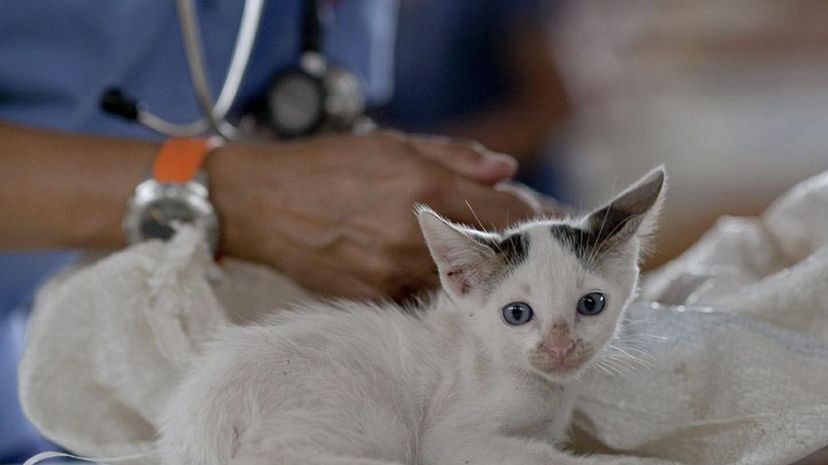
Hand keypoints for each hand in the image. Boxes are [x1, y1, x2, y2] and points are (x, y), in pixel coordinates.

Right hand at [208, 131, 536, 299]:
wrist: (261, 204)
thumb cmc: (325, 166)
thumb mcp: (393, 144)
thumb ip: (456, 158)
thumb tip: (506, 169)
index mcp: (424, 189)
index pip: (506, 212)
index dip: (540, 218)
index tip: (560, 224)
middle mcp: (413, 235)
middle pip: (491, 251)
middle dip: (514, 247)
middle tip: (531, 245)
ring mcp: (393, 271)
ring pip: (460, 279)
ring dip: (480, 271)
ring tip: (488, 262)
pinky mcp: (374, 296)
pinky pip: (421, 295)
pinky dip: (436, 284)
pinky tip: (435, 275)